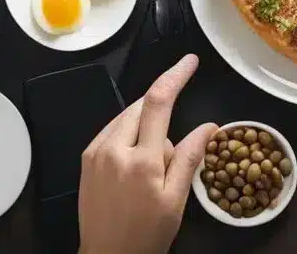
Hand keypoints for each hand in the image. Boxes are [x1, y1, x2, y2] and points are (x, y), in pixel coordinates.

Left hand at [78, 55, 217, 253]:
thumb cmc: (146, 234)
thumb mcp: (175, 200)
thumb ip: (191, 158)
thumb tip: (210, 126)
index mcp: (141, 160)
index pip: (160, 102)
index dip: (176, 75)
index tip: (190, 62)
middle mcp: (113, 148)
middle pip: (142, 106)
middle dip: (162, 114)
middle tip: (170, 155)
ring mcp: (96, 152)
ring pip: (127, 117)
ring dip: (145, 125)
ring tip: (153, 165)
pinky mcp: (87, 158)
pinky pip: (113, 130)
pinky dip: (129, 133)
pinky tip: (136, 161)